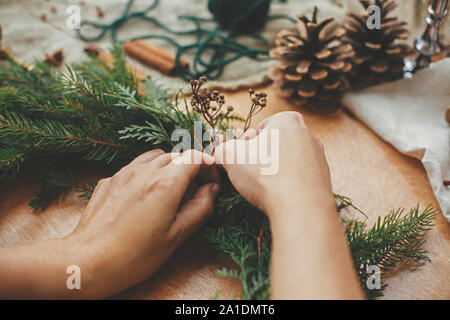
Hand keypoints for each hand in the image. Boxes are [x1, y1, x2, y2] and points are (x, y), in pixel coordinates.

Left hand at [66, 149, 219, 297]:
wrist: (89, 261)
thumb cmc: (135, 255)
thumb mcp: (177, 235)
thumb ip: (200, 207)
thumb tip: (211, 189)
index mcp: (165, 183)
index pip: (194, 157)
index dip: (207, 166)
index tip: (209, 182)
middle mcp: (144, 171)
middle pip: (176, 155)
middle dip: (189, 168)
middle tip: (192, 192)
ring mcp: (124, 173)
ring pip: (155, 156)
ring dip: (168, 167)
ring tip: (168, 191)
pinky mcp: (109, 180)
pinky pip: (135, 166)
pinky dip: (147, 173)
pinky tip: (144, 197)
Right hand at [214, 111, 362, 298]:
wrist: (301, 208)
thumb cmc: (266, 174)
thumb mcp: (231, 156)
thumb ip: (222, 150)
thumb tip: (221, 154)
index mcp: (288, 121)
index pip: (261, 125)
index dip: (245, 141)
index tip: (238, 156)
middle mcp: (308, 136)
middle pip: (276, 143)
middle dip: (260, 156)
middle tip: (248, 171)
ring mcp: (318, 159)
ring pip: (288, 162)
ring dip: (274, 172)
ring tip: (262, 187)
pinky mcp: (324, 181)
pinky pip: (299, 179)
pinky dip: (288, 186)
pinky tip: (278, 197)